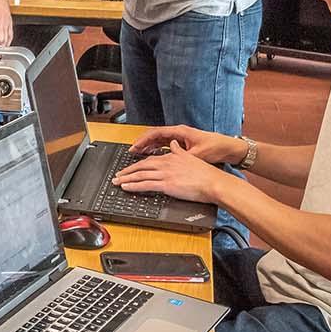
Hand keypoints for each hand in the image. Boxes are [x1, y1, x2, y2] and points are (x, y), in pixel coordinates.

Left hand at [111, 144, 225, 204]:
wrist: (214, 183)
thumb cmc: (206, 174)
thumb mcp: (190, 157)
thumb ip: (178, 150)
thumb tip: (172, 144)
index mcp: (171, 157)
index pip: (149, 160)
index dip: (137, 164)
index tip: (128, 168)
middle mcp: (166, 164)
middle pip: (141, 166)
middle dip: (127, 171)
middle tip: (117, 175)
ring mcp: (166, 174)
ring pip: (140, 175)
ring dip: (126, 178)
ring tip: (117, 182)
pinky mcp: (167, 184)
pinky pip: (145, 185)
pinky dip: (133, 186)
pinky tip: (126, 187)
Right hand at [129, 125, 245, 164]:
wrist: (228, 148)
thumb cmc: (215, 148)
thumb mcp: (197, 153)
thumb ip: (182, 154)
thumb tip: (169, 155)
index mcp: (180, 132)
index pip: (156, 133)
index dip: (143, 140)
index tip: (134, 147)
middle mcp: (178, 133)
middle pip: (155, 136)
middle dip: (142, 143)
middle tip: (132, 151)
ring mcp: (180, 138)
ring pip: (159, 140)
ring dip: (148, 146)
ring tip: (138, 154)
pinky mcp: (183, 144)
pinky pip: (165, 145)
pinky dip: (156, 150)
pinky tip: (152, 156)